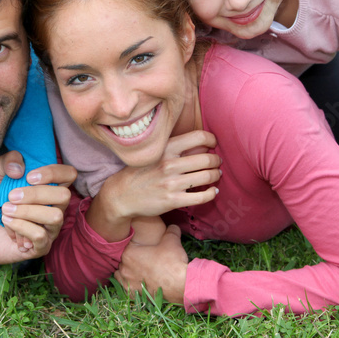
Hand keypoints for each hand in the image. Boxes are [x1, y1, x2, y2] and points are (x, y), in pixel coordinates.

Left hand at [0, 152, 74, 267]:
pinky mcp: (41, 246)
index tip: (29, 176)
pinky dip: (21, 227)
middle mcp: (55, 207)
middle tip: (11, 196)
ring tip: (5, 210)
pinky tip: (7, 224)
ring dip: (26, 212)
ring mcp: (50, 228)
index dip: (53, 172)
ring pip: (55, 216)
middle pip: (64, 195)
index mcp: (48, 187)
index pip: (68, 174)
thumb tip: (20, 168)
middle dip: (36, 194)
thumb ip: (7, 160)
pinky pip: (40, 235)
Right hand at [90, 131, 220, 240]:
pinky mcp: (173, 200)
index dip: (211, 139)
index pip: (198, 136)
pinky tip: (212, 191)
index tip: (213, 144)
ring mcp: (171, 183)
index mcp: (165, 148)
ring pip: (207, 176)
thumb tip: (203, 143)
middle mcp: (169, 164)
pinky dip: (212, 193)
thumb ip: (175, 147)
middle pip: (207, 158)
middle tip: (217, 162)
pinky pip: (202, 196)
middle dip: (216, 160)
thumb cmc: (140, 171)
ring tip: (215, 175)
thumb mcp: (154, 153)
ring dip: (216, 175)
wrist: (121, 195)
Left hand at [114, 224, 188, 304]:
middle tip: (141, 257)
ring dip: (126, 270)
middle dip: (130, 258)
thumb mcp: (172, 240)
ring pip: (120, 273)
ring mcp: (127, 282)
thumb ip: (170, 230)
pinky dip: (128, 283)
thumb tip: (173, 226)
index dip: (134, 245)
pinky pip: (124, 286)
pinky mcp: (132, 293)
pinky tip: (136, 281)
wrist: (179, 284)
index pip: (126, 245)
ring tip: (137, 269)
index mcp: (129, 253)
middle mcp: (124, 267)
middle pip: (123, 259)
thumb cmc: (172, 261)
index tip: (141, 246)